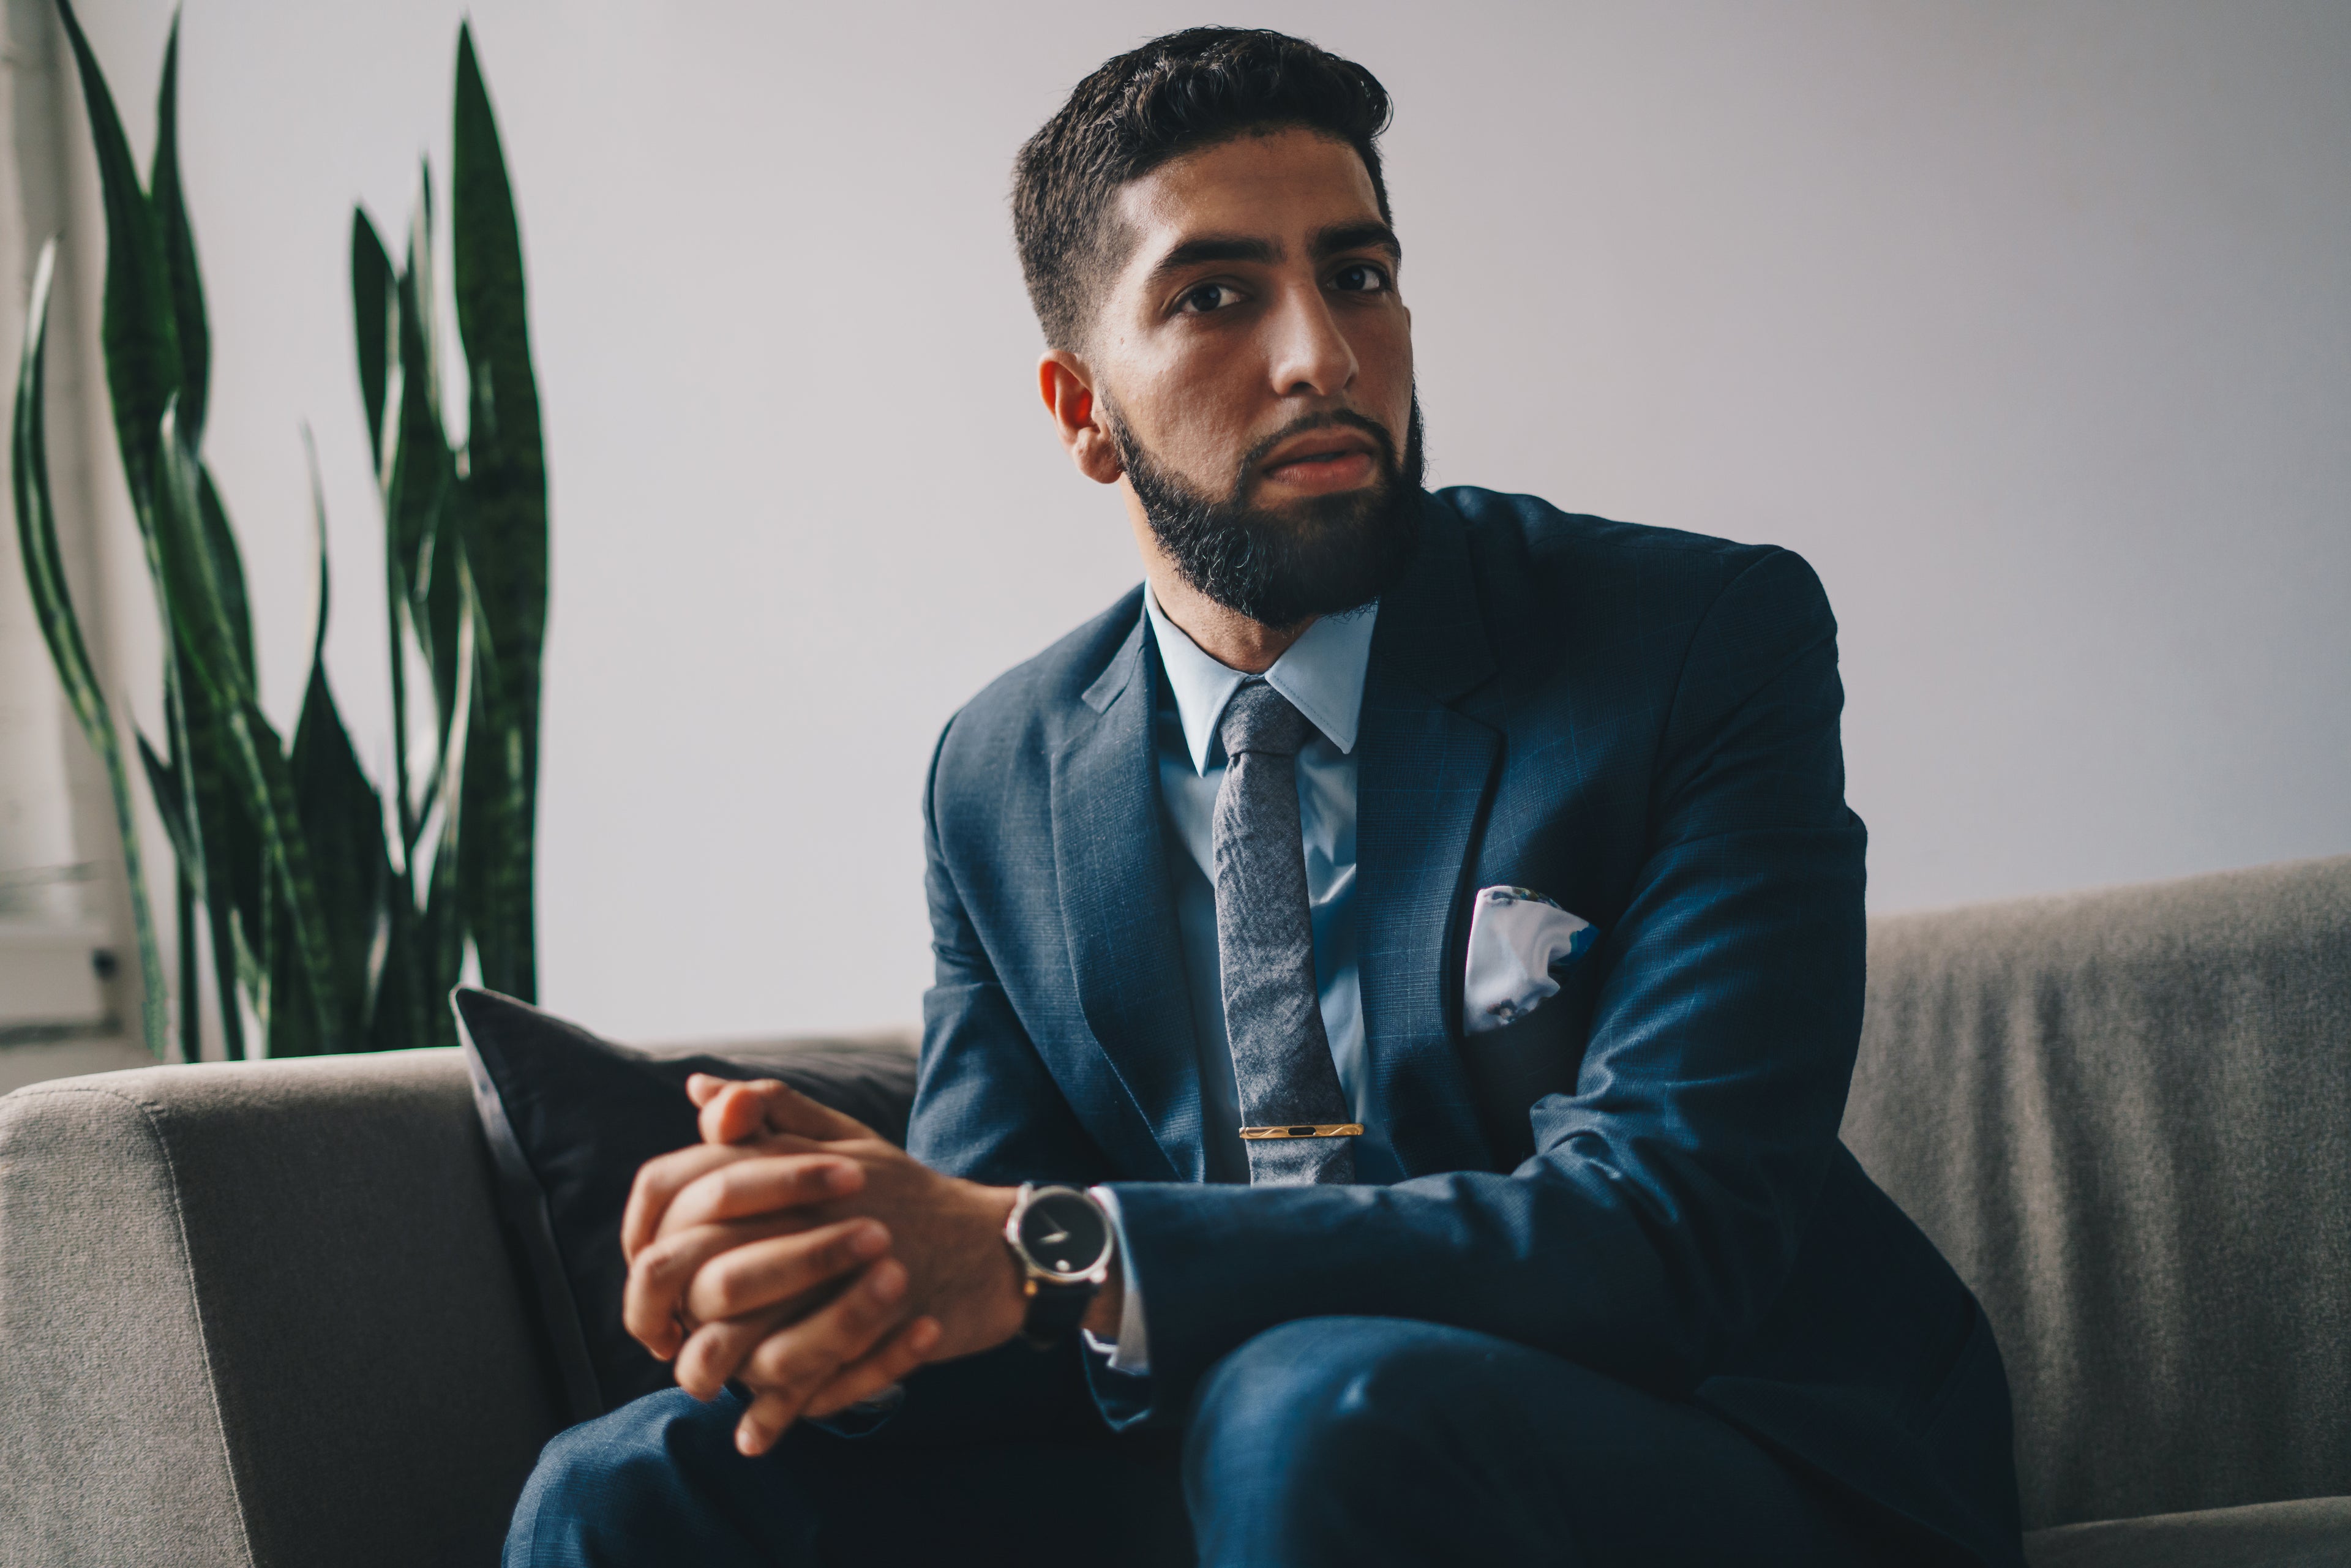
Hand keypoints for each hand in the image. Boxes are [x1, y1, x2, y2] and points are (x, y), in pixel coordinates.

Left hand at [619, 1075, 1029, 1453]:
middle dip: (661, 1310)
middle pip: (699, 1268)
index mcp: (791, 1165)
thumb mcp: (844, 1137)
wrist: (998, 1246)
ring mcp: (839, 1281)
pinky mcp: (866, 1335)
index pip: (677, 1185)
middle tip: (659, 1335)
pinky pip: (799, 1383)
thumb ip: (771, 1110)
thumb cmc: (912, 1193)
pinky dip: (773, 1417)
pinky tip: (754, 1434)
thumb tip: (698, 1090)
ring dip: (707, 1369)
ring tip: (700, 1382)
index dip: (644, 1232)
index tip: (646, 1264)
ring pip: (738, 1337)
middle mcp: (808, 1216)